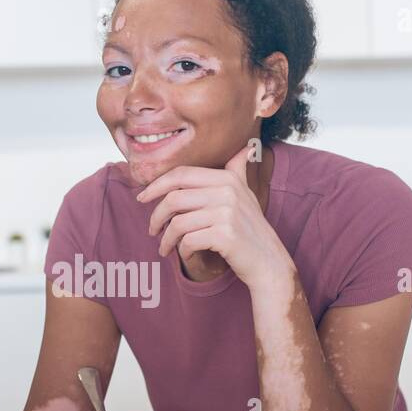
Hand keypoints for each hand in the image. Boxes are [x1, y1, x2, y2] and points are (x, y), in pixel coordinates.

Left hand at [135, 142, 291, 290]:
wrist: (269, 262)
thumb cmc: (251, 229)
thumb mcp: (246, 195)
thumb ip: (238, 171)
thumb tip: (245, 148)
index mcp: (227, 179)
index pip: (181, 175)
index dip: (157, 185)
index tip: (143, 197)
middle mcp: (228, 192)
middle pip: (174, 198)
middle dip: (156, 216)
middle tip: (152, 230)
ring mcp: (227, 213)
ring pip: (178, 223)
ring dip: (166, 239)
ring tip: (164, 248)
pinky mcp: (225, 235)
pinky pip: (188, 241)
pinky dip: (182, 251)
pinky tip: (185, 255)